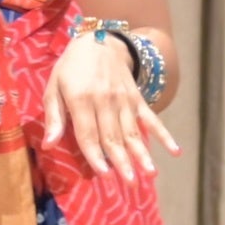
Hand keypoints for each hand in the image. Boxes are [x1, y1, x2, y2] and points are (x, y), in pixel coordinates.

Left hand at [42, 29, 181, 185]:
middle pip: (114, 137)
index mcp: (82, 100)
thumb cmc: (71, 67)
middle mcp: (106, 101)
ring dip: (142, 154)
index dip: (96, 155)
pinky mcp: (137, 98)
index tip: (103, 175)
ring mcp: (125, 100)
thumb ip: (53, 116)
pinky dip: (164, 135)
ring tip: (149, 174)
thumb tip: (49, 145)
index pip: (89, 133)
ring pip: (133, 132)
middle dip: (122, 162)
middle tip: (130, 184)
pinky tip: (175, 151)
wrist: (99, 40)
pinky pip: (152, 119)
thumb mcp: (53, 87)